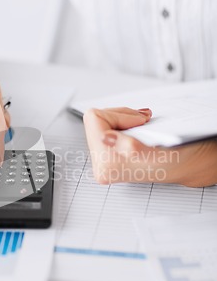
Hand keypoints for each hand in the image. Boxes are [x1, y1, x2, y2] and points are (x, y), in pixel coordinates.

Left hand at [83, 107, 216, 186]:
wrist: (185, 164)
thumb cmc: (176, 159)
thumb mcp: (158, 152)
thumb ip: (131, 147)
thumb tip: (105, 137)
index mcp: (107, 164)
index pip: (96, 118)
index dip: (121, 114)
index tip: (139, 122)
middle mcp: (100, 166)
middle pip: (96, 120)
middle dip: (121, 116)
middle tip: (143, 123)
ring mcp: (102, 162)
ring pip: (101, 122)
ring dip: (124, 120)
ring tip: (143, 127)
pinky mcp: (106, 157)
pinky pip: (106, 127)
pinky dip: (124, 123)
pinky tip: (138, 131)